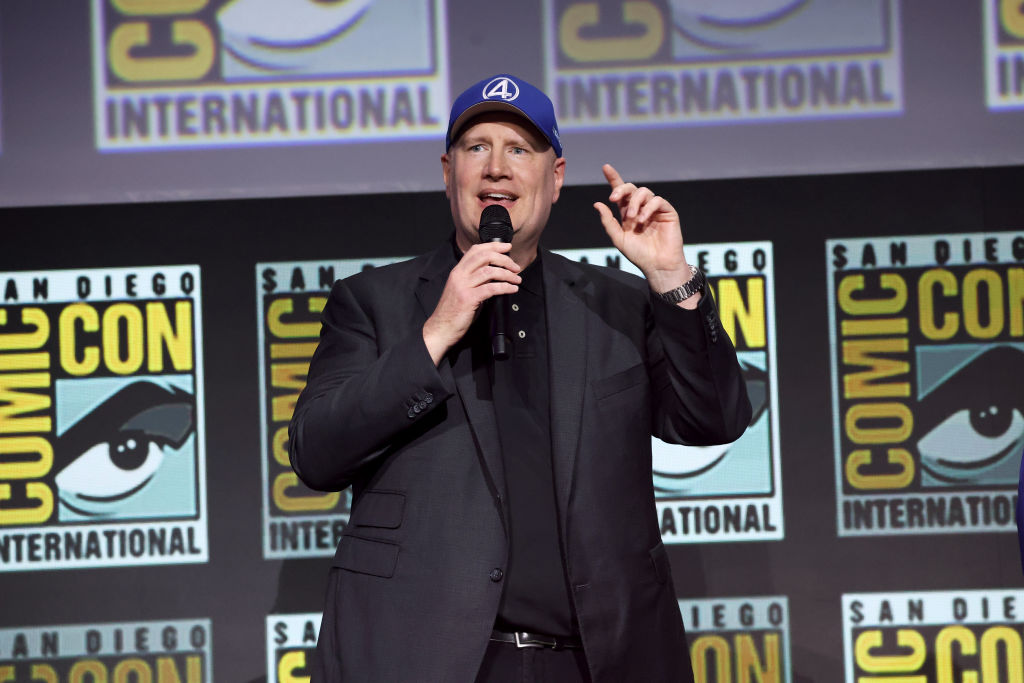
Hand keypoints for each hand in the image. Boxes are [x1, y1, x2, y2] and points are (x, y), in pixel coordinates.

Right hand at [422, 242, 520, 364]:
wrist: (441, 328)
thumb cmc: (453, 312)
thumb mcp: (463, 290)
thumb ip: (476, 281)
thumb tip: (495, 277)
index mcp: (458, 271)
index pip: (475, 250)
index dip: (493, 246)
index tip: (506, 247)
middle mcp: (459, 275)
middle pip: (484, 256)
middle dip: (504, 259)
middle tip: (515, 266)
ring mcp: (463, 286)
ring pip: (489, 271)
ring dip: (507, 274)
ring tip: (517, 279)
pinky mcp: (468, 299)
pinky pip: (490, 288)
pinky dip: (505, 287)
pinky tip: (512, 289)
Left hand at [593, 164, 696, 304]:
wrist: (657, 265)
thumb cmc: (638, 254)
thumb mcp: (618, 238)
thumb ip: (608, 221)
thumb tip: (597, 204)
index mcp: (628, 213)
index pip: (621, 192)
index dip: (614, 178)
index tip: (606, 167)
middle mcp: (641, 208)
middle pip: (631, 189)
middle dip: (621, 190)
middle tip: (613, 198)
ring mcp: (655, 209)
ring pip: (644, 192)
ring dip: (635, 203)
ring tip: (632, 218)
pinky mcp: (667, 212)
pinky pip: (657, 200)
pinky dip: (648, 208)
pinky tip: (643, 220)